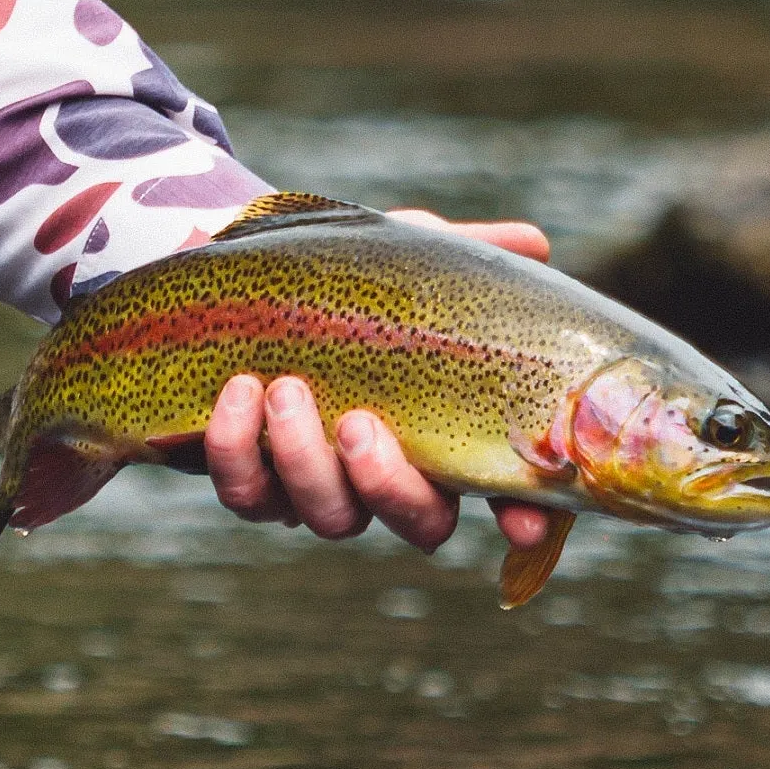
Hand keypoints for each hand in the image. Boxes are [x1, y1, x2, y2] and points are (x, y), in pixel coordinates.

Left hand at [170, 210, 568, 569]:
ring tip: (285, 388)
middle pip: (415, 524)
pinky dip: (237, 448)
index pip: (498, 495)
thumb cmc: (343, 281)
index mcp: (441, 434)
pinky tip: (238, 392)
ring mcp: (318, 487)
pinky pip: (246, 492)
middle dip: (388, 484)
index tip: (521, 522)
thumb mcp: (407, 260)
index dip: (520, 515)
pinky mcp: (250, 480)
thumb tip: (532, 244)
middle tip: (357, 425)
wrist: (241, 279)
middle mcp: (386, 477)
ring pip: (329, 516)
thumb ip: (469, 255)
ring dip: (305, 460)